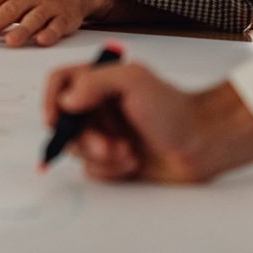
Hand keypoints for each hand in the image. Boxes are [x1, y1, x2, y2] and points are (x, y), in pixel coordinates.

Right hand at [41, 65, 252, 182]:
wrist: (201, 144)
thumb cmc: (173, 110)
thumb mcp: (134, 81)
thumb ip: (95, 82)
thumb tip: (66, 101)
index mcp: (101, 82)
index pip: (60, 83)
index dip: (51, 100)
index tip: (56, 120)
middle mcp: (99, 107)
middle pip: (65, 123)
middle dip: (84, 139)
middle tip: (107, 146)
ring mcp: (106, 134)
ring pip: (78, 150)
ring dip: (100, 156)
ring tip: (128, 154)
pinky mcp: (114, 160)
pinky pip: (93, 170)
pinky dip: (110, 170)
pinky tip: (133, 164)